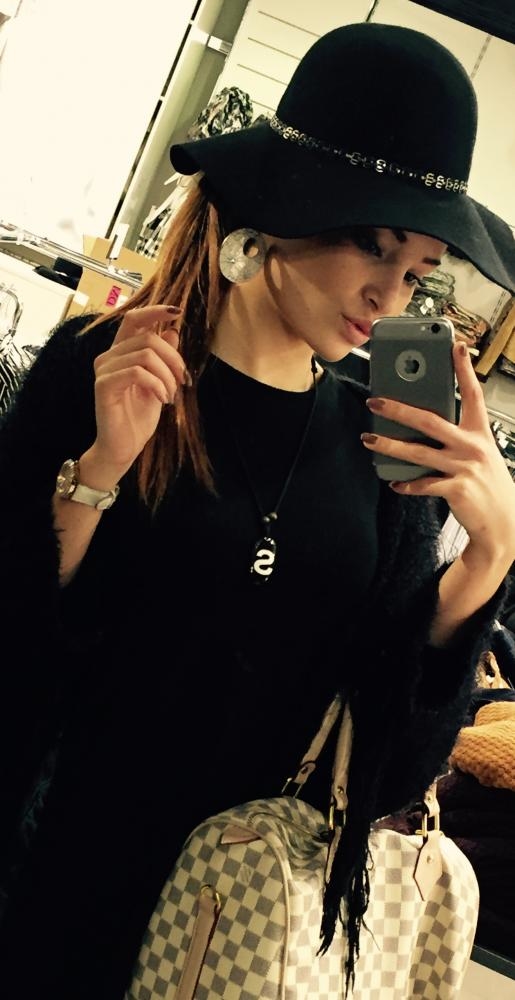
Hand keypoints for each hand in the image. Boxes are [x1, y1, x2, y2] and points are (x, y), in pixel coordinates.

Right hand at [89, 305, 188, 477]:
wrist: (123, 448)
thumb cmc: (138, 417)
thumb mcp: (159, 383)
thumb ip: (163, 358)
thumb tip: (172, 330)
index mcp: (121, 352)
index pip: (134, 319)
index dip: (155, 311)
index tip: (178, 312)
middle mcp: (109, 356)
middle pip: (148, 338)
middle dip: (174, 358)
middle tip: (184, 381)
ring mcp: (104, 369)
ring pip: (145, 355)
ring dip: (167, 375)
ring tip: (171, 394)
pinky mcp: (103, 385)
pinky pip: (137, 372)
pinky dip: (157, 385)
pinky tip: (163, 400)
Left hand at [362, 341, 514, 560]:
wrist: (503, 523)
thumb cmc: (488, 484)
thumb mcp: (480, 453)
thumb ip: (457, 437)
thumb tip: (421, 425)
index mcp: (480, 432)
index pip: (473, 393)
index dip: (464, 369)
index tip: (456, 346)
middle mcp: (472, 446)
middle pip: (430, 420)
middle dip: (399, 409)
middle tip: (376, 401)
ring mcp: (464, 468)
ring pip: (419, 451)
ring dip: (390, 445)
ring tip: (370, 439)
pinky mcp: (457, 489)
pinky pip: (424, 484)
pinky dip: (407, 484)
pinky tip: (395, 482)